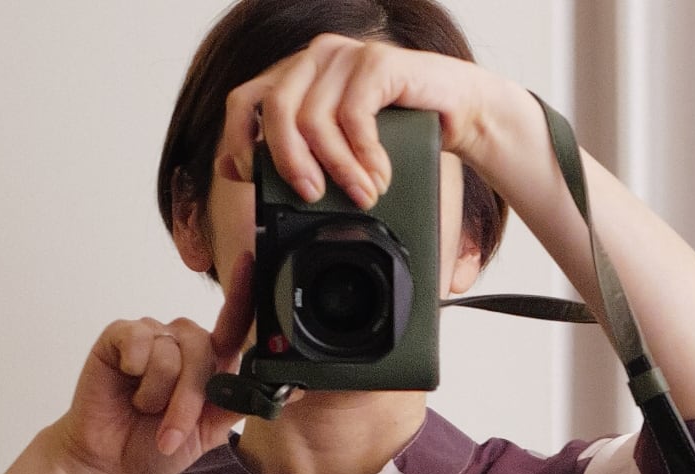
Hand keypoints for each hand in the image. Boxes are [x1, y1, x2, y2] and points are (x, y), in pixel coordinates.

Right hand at [46, 248, 255, 473]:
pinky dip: (133, 370)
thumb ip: (239, 405)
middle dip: (187, 401)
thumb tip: (283, 392)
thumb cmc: (155, 446)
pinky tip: (124, 382)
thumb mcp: (208, 432)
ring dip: (156, 395)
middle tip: (169, 431)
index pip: (233, 324)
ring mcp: (152, 335)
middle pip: (202, 350)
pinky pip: (138, 341)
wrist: (110, 463)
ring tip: (141, 408)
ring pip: (170, 353)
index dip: (243, 294)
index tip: (251, 261)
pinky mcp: (120, 335)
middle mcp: (183, 343)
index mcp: (210, 362)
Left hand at [214, 33, 496, 207]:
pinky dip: (364, 157)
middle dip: (289, 164)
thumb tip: (234, 173)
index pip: (243, 101)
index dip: (239, 143)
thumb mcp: (338, 152)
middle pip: (275, 112)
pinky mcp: (376, 62)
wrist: (460, 113)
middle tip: (313, 197)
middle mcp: (314, 59)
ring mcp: (345, 57)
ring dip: (337, 170)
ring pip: (313, 120)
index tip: (251, 181)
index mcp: (296, 77)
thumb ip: (295, 156)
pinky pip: (353, 116)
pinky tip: (379, 176)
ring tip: (362, 195)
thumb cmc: (399, 136)